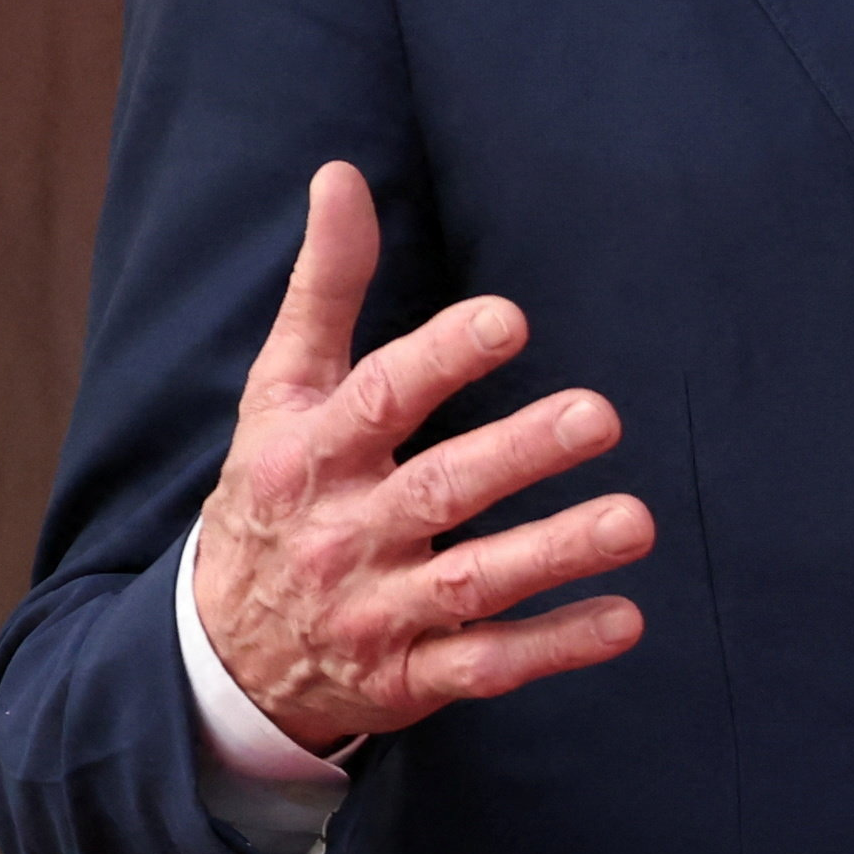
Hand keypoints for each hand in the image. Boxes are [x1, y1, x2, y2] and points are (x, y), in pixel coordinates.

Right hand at [187, 163, 659, 745]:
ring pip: (471, 584)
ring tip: (635, 520)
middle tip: (600, 415)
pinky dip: (554, 647)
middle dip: (518, 453)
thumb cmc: (273, 493)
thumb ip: (324, 288)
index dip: (440, 358)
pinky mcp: (407, 678)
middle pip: (437, 489)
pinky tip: (626, 617)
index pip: (378, 398)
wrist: (218, 653)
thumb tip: (342, 175)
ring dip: (555, 554)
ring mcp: (375, 611)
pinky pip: (486, 666)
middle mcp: (341, 532)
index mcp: (310, 453)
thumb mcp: (279, 392)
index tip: (508, 319)